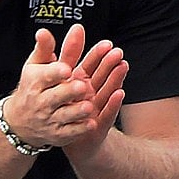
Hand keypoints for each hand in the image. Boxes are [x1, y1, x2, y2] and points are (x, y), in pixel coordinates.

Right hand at [0, 25, 97, 148]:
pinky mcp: (57, 135)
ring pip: (65, 116)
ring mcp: (49, 120)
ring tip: (89, 106)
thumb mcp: (35, 66)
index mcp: (35, 82)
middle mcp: (40, 101)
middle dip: (69, 91)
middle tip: (83, 86)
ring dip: (77, 111)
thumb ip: (45, 48)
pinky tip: (91, 122)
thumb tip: (44, 31)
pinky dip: (80, 129)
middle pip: (56, 97)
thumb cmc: (32, 87)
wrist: (19, 122)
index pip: (45, 76)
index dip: (55, 73)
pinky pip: (70, 133)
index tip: (67, 68)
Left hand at [62, 37, 128, 159]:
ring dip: (115, 79)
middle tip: (117, 51)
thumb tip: (56, 38)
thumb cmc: (66, 108)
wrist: (67, 140)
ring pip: (106, 91)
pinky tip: (119, 93)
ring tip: (122, 65)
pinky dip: (112, 103)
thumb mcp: (60, 82)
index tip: (107, 43)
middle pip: (101, 76)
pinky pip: (106, 113)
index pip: (90, 65)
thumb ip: (61, 61)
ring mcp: (96, 108)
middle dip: (109, 63)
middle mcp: (91, 94)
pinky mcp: (97, 124)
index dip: (98, 54)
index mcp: (80, 82)